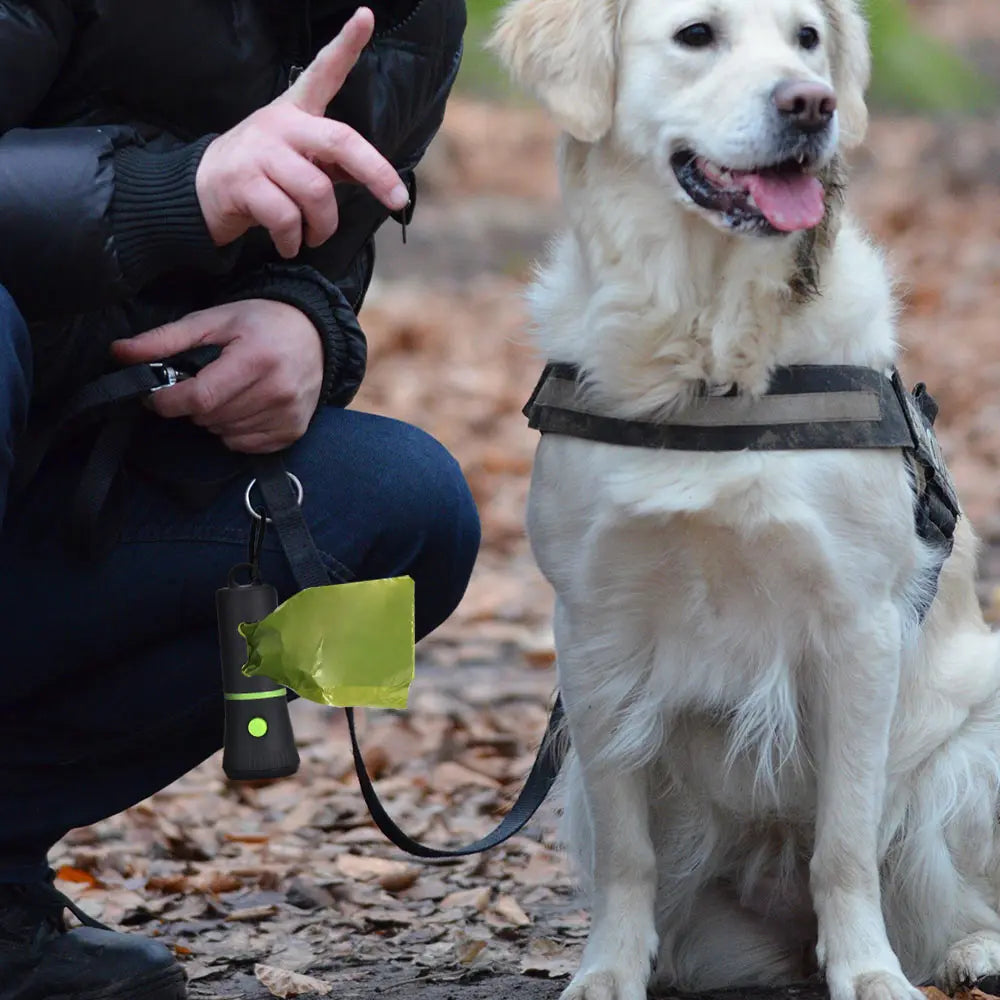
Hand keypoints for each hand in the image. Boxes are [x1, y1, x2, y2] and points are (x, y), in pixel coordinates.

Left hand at [111, 300, 323, 452]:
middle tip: (203, 383)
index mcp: (256, 359)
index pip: (200, 398)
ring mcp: (288, 414)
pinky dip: (234, 431)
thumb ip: (165, 339)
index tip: (158, 394)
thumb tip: (119, 352)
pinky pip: (245, 445)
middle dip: (194, 405)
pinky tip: (244, 407)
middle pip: (209, 418)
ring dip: (214, 418)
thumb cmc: (261, 323)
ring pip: (224, 434)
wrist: (316, 335)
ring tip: (228, 392)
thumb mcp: (213, 321)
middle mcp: (277, 390)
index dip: (168, 401)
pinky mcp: (294, 430)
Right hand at [195, 7, 408, 258]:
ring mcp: (260, 151)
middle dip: (376, 173)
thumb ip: (334, 163)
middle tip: (395, 199)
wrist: (201, 192)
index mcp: (296, 112)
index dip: (345, 45)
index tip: (365, 16)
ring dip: (323, 226)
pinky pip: (287, 218)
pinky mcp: (243, 182)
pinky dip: (294, 240)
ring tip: (314, 236)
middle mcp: (280, 124)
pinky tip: (289, 244)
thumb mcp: (298, 160)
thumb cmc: (261, 175)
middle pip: (340, 141)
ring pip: (316, 192)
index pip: (323, 72)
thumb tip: (378, 179)